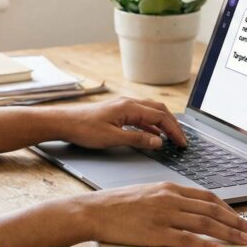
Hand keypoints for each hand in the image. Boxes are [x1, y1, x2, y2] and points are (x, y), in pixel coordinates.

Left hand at [60, 96, 186, 149]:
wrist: (64, 122)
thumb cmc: (84, 129)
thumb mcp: (113, 138)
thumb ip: (137, 140)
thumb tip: (158, 142)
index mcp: (130, 107)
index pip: (160, 117)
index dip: (174, 130)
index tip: (182, 143)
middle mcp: (128, 103)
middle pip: (159, 111)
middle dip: (173, 125)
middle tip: (182, 140)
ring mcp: (123, 106)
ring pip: (150, 112)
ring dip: (163, 124)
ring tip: (172, 137)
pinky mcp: (117, 112)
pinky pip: (140, 117)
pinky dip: (150, 125)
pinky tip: (153, 135)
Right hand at [80, 182, 246, 246]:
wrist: (94, 210)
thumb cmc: (116, 204)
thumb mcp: (146, 193)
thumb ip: (167, 198)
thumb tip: (186, 208)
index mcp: (168, 188)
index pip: (207, 197)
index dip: (228, 208)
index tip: (240, 218)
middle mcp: (170, 199)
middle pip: (212, 210)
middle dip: (237, 221)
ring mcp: (164, 216)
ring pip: (206, 224)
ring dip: (230, 234)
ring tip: (246, 242)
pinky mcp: (157, 233)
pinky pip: (188, 240)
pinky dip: (207, 245)